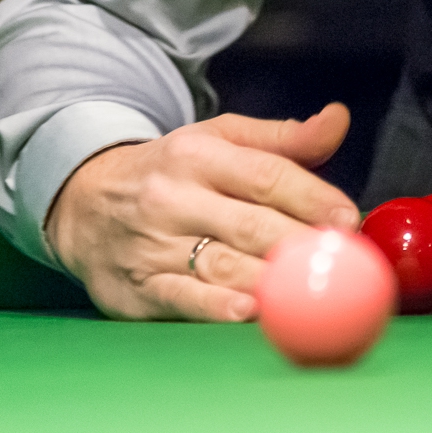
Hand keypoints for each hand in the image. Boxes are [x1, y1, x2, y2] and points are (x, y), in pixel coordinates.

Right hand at [43, 108, 359, 321]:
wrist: (81, 202)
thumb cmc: (170, 172)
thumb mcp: (218, 139)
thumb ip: (282, 139)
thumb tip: (338, 120)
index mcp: (197, 155)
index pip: (266, 176)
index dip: (313, 198)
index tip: (350, 219)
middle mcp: (171, 198)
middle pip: (251, 224)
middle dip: (303, 244)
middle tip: (345, 261)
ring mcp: (150, 245)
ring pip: (221, 264)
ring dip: (271, 280)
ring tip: (312, 289)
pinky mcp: (134, 289)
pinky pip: (180, 299)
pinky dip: (214, 308)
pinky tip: (248, 312)